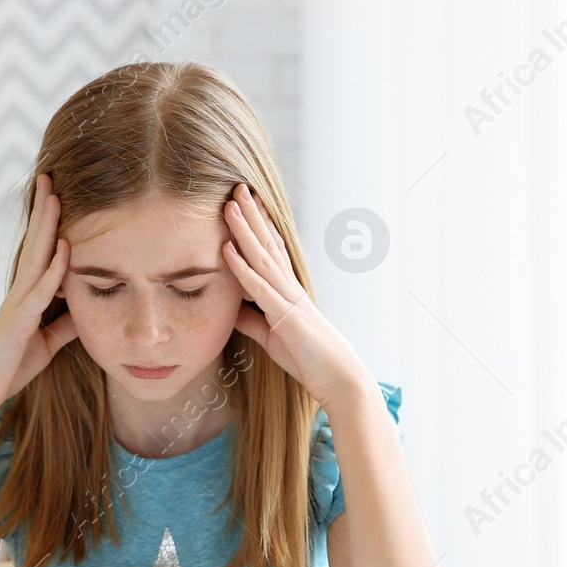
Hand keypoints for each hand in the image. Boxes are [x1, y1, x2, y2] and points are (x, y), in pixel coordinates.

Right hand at [0, 173, 78, 417]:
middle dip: (43, 210)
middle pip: (34, 243)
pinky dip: (54, 269)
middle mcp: (19, 292)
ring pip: (34, 257)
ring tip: (54, 195)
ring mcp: (16, 304)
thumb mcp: (45, 344)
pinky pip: (39, 291)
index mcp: (25, 296)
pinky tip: (65, 248)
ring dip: (46, 226)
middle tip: (50, 175)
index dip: (48, 224)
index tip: (57, 194)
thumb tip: (84, 312)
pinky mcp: (17, 321)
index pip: (39, 252)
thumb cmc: (8, 368)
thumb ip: (63, 327)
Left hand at [221, 183, 364, 407]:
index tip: (245, 204)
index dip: (258, 226)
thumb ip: (252, 320)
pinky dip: (242, 269)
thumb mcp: (272, 337)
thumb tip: (231, 309)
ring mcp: (288, 299)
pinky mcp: (285, 317)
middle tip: (236, 188)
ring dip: (244, 231)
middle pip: (267, 244)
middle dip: (251, 215)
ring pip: (262, 257)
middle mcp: (290, 288)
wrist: (339, 378)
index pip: (271, 251)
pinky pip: (259, 288)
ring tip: (230, 206)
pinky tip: (227, 251)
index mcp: (288, 291)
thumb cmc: (309, 359)